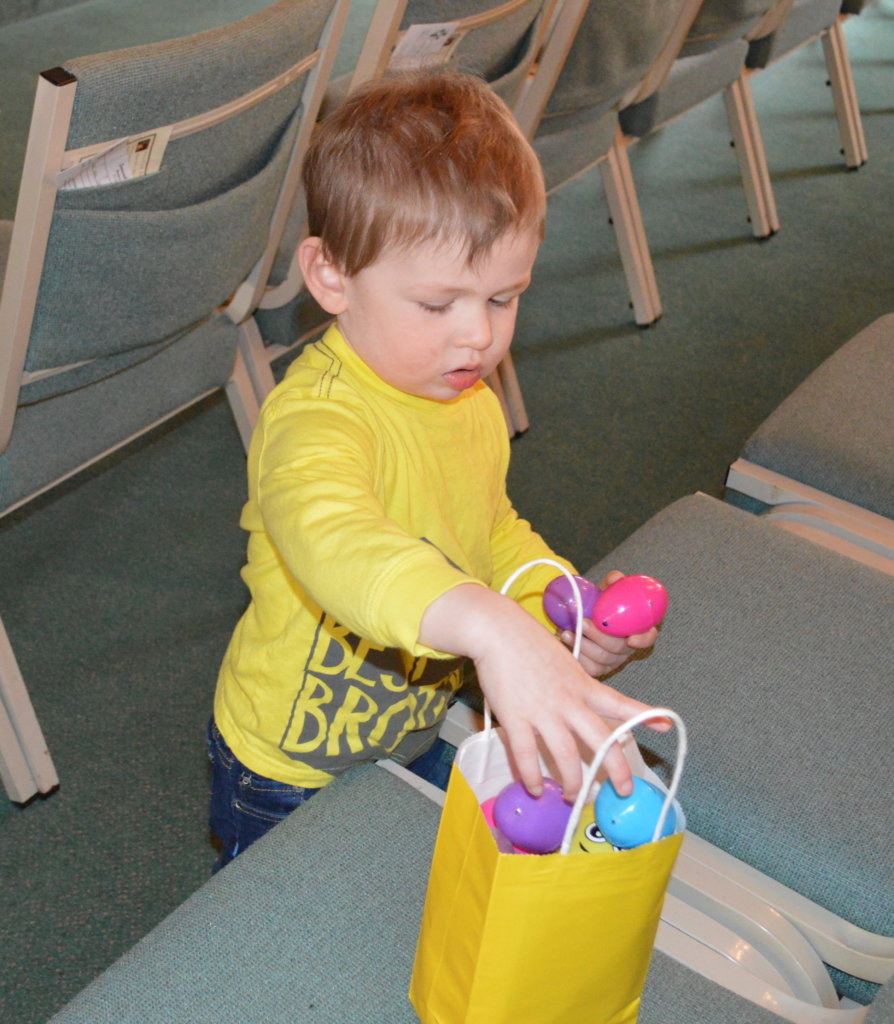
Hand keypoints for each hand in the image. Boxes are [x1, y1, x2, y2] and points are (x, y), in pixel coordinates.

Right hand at [419, 583, 668, 799]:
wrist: (498, 630)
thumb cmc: (527, 642)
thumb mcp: (564, 662)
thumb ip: (575, 685)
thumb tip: (581, 706)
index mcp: (582, 685)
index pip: (620, 702)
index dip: (644, 716)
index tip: (666, 725)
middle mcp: (569, 701)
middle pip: (601, 740)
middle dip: (616, 770)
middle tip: (624, 790)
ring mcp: (543, 711)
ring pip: (567, 755)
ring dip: (573, 782)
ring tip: (573, 796)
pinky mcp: (515, 717)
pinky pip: (526, 756)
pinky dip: (532, 776)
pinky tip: (535, 788)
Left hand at [558, 571, 657, 676]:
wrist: (581, 616)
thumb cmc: (599, 606)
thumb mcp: (606, 593)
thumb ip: (613, 585)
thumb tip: (616, 577)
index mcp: (637, 629)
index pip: (649, 637)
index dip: (643, 640)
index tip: (630, 638)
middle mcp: (627, 648)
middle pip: (620, 648)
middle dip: (601, 637)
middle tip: (584, 623)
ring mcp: (613, 661)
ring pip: (603, 658)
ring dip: (584, 645)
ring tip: (567, 632)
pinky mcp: (598, 669)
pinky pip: (590, 667)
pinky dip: (577, 654)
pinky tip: (566, 641)